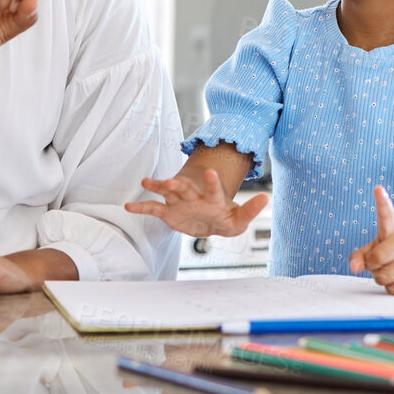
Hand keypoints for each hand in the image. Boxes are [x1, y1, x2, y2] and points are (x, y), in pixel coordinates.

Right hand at [124, 169, 267, 236]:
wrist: (207, 221)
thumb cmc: (223, 218)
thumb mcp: (238, 220)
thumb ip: (250, 210)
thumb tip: (265, 199)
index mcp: (211, 199)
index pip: (213, 189)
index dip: (213, 182)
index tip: (210, 172)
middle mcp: (193, 197)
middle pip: (185, 188)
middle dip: (178, 184)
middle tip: (172, 180)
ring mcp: (179, 203)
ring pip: (166, 193)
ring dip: (157, 187)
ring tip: (146, 182)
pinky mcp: (168, 212)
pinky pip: (152, 209)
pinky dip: (141, 208)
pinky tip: (128, 206)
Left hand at [348, 186, 393, 295]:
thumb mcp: (375, 250)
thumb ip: (360, 256)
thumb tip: (355, 266)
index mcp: (393, 231)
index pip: (386, 215)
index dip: (382, 202)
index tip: (378, 189)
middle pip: (376, 259)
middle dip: (373, 267)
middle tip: (382, 264)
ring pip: (383, 277)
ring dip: (382, 279)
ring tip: (393, 271)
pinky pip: (393, 289)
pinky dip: (392, 288)